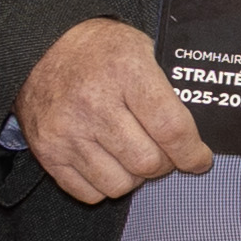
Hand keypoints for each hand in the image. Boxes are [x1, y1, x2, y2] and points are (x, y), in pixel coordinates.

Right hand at [18, 17, 210, 203]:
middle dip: (165, 164)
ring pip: (119, 184)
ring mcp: (67, 132)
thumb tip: (196, 135)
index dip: (192, 152)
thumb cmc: (100, 50)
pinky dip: (104, 184)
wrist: (41, 49)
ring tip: (134, 156)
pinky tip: (109, 163)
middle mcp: (94, 104)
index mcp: (126, 72)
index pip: (171, 128)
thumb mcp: (141, 49)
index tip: (199, 159)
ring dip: (135, 177)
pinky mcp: (48, 152)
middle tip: (165, 155)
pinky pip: (89, 192)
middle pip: (147, 162)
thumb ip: (168, 88)